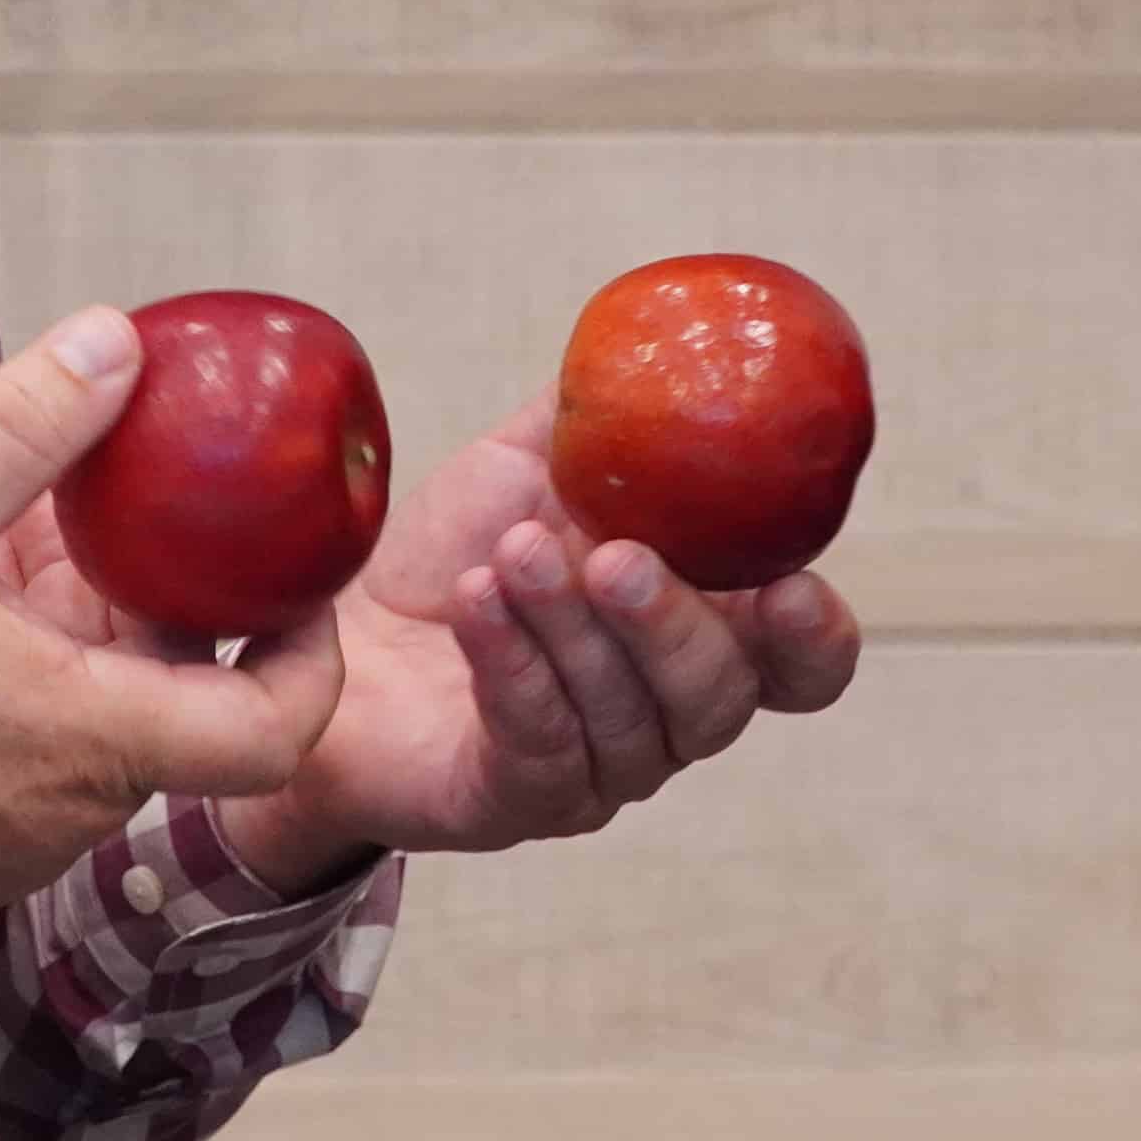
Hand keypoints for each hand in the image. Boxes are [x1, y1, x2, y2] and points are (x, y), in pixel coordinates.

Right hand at [0, 308, 348, 926]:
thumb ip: (24, 423)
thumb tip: (119, 340)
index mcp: (90, 740)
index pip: (274, 731)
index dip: (311, 660)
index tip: (305, 589)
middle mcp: (74, 812)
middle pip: (180, 713)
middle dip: (169, 615)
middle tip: (142, 524)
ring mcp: (16, 844)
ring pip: (100, 734)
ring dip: (87, 648)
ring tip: (27, 554)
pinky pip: (36, 766)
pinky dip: (31, 693)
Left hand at [150, 392, 860, 886]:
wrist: (326, 634)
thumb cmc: (448, 557)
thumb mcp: (526, 466)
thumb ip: (600, 417)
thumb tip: (657, 339)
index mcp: (702, 632)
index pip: (803, 665)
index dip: (814, 637)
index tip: (788, 588)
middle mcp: (666, 715)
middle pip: (720, 696)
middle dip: (671, 623)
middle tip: (613, 557)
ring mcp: (597, 771)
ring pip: (626, 720)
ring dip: (570, 629)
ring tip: (512, 556)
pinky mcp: (515, 801)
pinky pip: (538, 743)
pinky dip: (512, 664)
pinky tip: (479, 604)